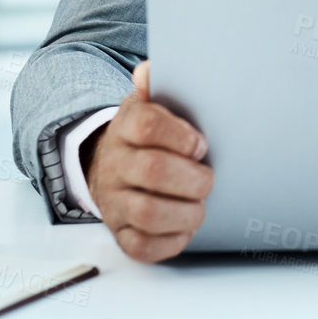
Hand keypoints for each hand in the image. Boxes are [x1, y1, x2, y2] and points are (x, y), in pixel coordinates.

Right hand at [85, 60, 213, 261]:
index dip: (181, 136)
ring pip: (148, 212)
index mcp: (125, 126)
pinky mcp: (120, 232)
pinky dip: (171, 240)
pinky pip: (141, 246)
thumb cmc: (146, 136)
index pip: (147, 124)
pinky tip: (184, 227)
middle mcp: (114, 164)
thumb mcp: (149, 104)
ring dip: (186, 211)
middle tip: (208, 179)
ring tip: (199, 205)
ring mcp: (114, 201)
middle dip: (193, 178)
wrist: (109, 167)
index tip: (200, 144)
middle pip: (153, 170)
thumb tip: (148, 72)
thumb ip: (154, 85)